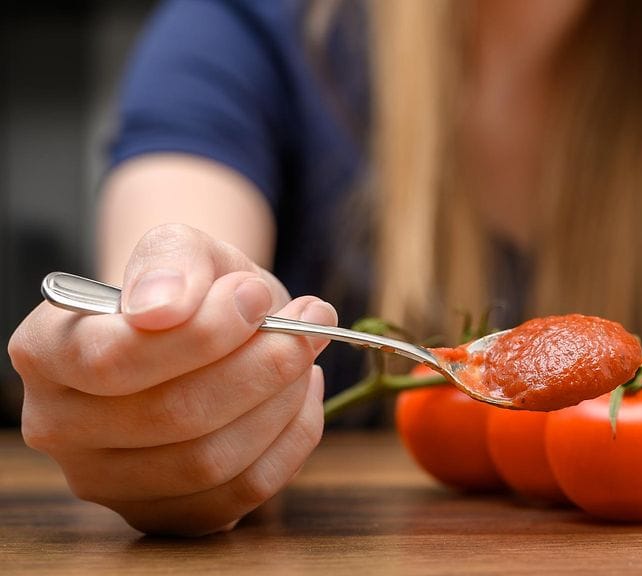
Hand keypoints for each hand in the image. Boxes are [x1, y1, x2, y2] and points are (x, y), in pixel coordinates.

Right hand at [8, 224, 333, 535]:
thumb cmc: (193, 289)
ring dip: (281, 400)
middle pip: (171, 415)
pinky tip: (301, 391)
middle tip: (304, 325)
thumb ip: (173, 263)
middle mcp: (61, 427)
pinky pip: (246, 490)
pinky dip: (292, 436)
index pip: (112, 361)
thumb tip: (163, 306)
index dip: (200, 332)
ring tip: (304, 353)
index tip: (254, 295)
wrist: (211, 327)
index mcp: (45, 352)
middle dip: (259, 365)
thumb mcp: (184, 249)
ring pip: (212, 460)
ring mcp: (112, 483)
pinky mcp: (169, 515)